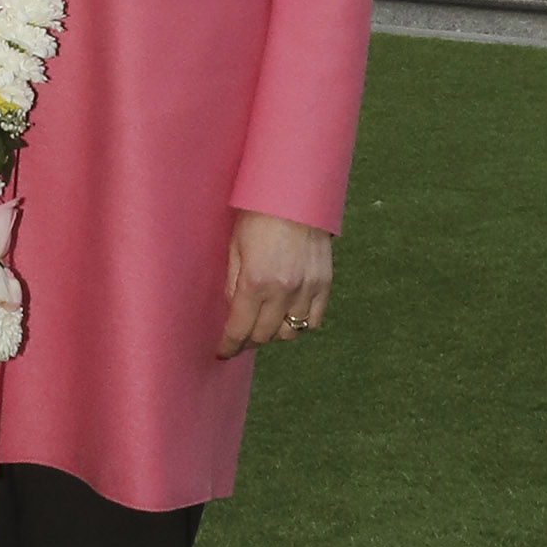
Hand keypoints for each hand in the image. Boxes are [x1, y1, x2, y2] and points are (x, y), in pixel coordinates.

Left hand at [219, 209, 332, 356]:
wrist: (295, 195)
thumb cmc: (258, 216)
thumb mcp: (235, 248)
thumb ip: (234, 284)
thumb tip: (235, 311)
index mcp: (256, 282)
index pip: (239, 328)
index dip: (229, 345)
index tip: (223, 351)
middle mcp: (283, 291)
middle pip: (264, 336)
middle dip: (248, 340)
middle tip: (241, 336)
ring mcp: (306, 289)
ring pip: (290, 333)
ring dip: (274, 332)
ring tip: (265, 321)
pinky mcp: (323, 284)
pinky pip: (313, 321)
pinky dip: (299, 323)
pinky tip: (288, 314)